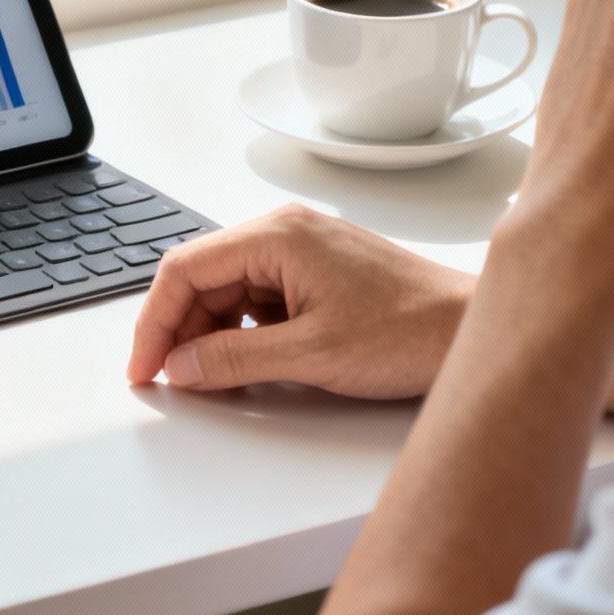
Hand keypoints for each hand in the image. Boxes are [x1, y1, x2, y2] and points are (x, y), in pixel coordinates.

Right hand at [127, 205, 476, 397]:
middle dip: (180, 330)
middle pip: (203, 278)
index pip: (185, 268)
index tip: (145, 366)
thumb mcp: (311, 355)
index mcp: (278, 236)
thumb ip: (235, 359)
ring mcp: (302, 251)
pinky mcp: (316, 273)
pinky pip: (258, 299)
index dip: (155, 321)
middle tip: (171, 381)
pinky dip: (243, 332)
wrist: (468, 330)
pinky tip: (247, 365)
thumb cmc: (408, 330)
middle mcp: (285, 233)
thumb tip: (180, 366)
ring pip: (228, 291)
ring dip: (212, 334)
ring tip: (211, 380)